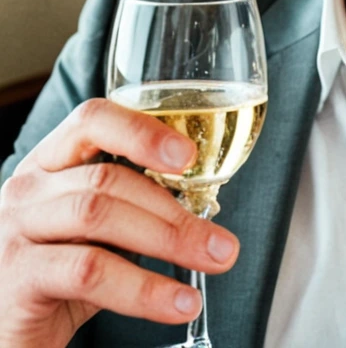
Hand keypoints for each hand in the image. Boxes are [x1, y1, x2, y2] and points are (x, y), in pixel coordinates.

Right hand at [0, 98, 239, 347]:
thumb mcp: (94, 237)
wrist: (6, 339)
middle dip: (175, 210)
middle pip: (108, 178)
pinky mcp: (16, 277)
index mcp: (49, 164)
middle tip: (224, 242)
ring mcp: (15, 229)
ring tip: (214, 262)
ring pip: (100, 215)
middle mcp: (26, 188)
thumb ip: (132, 212)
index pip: (93, 119)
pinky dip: (143, 288)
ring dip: (168, 240)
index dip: (143, 130)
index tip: (190, 156)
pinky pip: (88, 271)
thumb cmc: (54, 283)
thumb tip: (203, 208)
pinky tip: (178, 303)